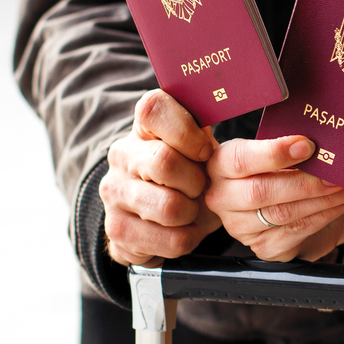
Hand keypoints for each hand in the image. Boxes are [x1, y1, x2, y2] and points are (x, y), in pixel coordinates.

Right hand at [100, 89, 220, 265]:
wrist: (157, 221)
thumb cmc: (187, 176)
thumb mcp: (199, 149)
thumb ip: (206, 130)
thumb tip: (230, 102)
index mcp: (143, 127)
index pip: (153, 108)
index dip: (185, 130)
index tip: (204, 150)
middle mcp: (122, 155)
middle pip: (164, 162)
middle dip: (196, 180)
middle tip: (200, 186)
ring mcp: (114, 193)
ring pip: (169, 207)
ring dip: (192, 213)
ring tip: (192, 209)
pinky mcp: (117, 230)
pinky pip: (170, 240)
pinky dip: (188, 238)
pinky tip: (182, 229)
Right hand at [205, 135, 343, 261]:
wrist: (279, 205)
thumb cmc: (275, 171)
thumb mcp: (273, 153)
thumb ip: (286, 147)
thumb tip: (319, 144)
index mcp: (220, 165)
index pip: (241, 160)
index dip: (274, 153)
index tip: (307, 145)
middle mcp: (222, 198)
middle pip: (261, 191)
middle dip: (305, 182)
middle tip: (335, 174)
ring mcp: (240, 227)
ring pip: (283, 213)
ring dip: (321, 200)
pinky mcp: (263, 247)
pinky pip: (297, 231)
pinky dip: (325, 215)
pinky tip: (342, 203)